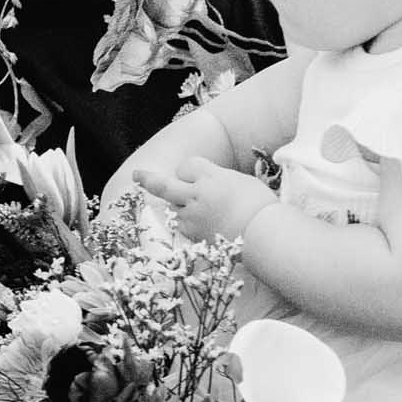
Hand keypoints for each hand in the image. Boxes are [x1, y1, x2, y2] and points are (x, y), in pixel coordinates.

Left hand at [135, 156, 275, 243]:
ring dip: (181, 207)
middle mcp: (197, 195)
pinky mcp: (194, 235)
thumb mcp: (242, 181)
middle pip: (164, 185)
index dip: (190, 171)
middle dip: (148, 179)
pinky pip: (183, 226)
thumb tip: (210, 182)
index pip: (187, 166)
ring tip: (204, 212)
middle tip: (136, 174)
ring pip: (174, 208)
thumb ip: (219, 179)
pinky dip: (189, 224)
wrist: (265, 235)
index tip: (195, 175)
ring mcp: (193, 217)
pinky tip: (205, 225)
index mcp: (212, 177)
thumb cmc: (261, 206)